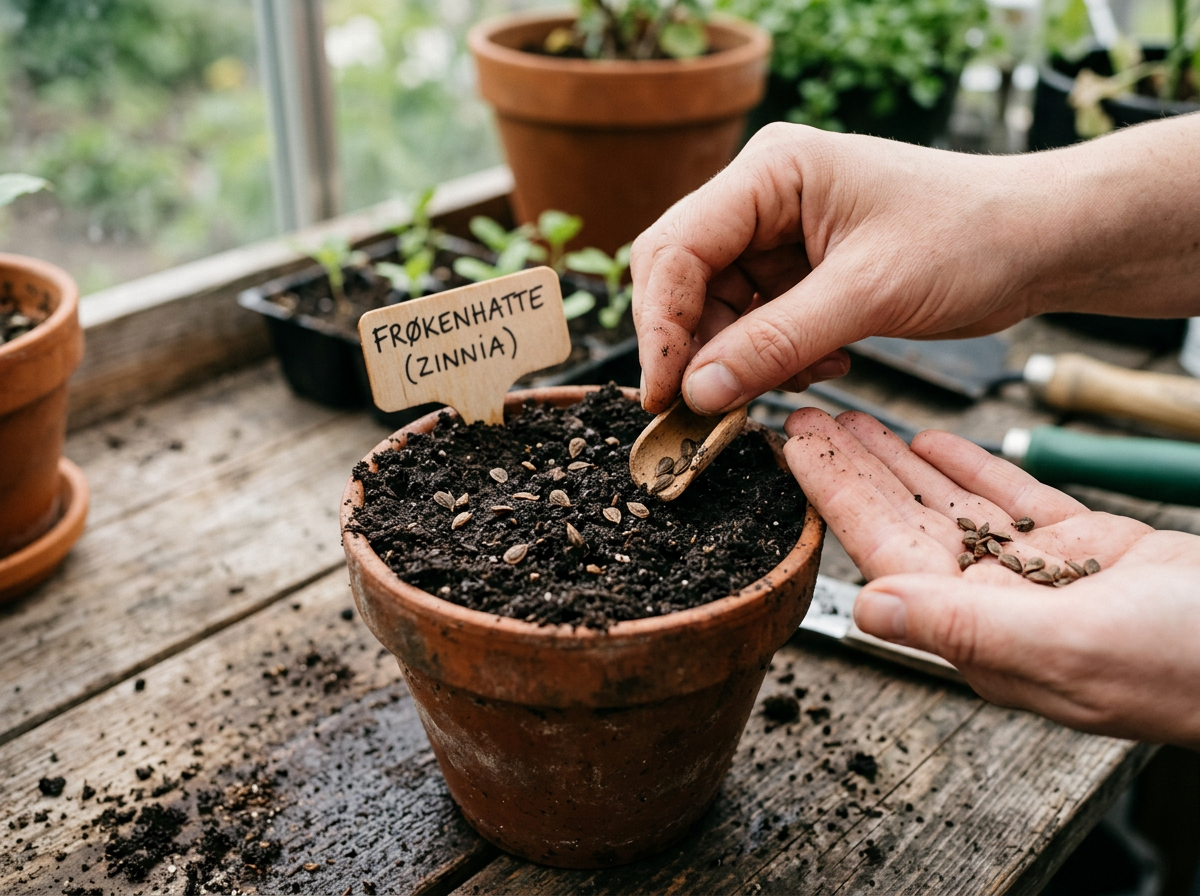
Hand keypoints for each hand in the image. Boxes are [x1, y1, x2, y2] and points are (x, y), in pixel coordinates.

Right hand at [631, 117, 1199, 415]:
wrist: (1036, 242)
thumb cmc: (968, 238)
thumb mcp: (868, 294)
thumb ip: (775, 342)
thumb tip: (696, 392)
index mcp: (771, 171)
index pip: (678, 248)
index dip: (660, 325)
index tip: (664, 395)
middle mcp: (762, 195)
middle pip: (683, 278)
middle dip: (693, 346)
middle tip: (706, 409)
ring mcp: (777, 232)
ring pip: (715, 308)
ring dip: (741, 358)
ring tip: (797, 379)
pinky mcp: (797, 269)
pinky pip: (754, 322)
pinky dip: (773, 356)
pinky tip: (821, 366)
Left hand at [783, 407, 1199, 749]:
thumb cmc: (1190, 667)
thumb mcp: (1070, 648)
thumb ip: (962, 629)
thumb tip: (867, 609)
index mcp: (981, 628)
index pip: (883, 549)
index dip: (834, 493)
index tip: (793, 444)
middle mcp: (999, 603)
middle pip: (904, 519)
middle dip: (853, 467)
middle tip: (806, 415)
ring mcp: (1043, 574)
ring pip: (950, 504)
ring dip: (900, 461)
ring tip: (855, 419)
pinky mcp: (1089, 549)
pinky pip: (1011, 500)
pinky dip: (972, 468)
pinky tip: (936, 443)